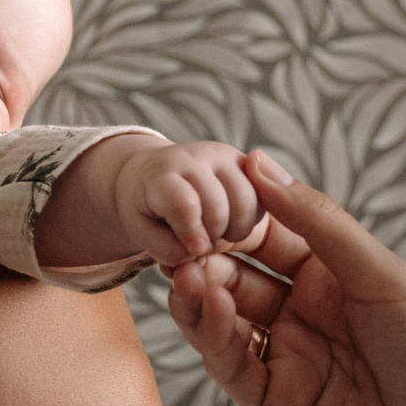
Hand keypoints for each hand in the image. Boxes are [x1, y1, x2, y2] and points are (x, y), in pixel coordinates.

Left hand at [115, 139, 265, 266]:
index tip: (195, 250)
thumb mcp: (142, 233)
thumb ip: (167, 249)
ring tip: (217, 234)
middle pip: (219, 208)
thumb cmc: (147, 208)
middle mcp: (194, 157)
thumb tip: (200, 250)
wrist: (154, 173)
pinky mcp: (245, 160)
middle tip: (202, 243)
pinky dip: (252, 218)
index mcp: (161, 174)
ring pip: (247, 202)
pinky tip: (232, 222)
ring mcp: (222, 156)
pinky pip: (262, 197)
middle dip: (213, 237)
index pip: (184, 203)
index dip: (192, 233)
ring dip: (236, 230)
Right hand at [167, 152, 405, 405]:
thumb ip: (316, 222)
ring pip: (224, 317)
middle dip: (210, 254)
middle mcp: (303, 315)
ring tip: (187, 272)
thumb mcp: (379, 275)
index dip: (240, 215)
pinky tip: (204, 304)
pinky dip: (209, 332)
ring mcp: (284, 360)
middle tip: (186, 237)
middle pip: (239, 274)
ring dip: (202, 292)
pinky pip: (228, 363)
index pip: (270, 235)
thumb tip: (259, 163)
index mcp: (333, 278)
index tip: (208, 189)